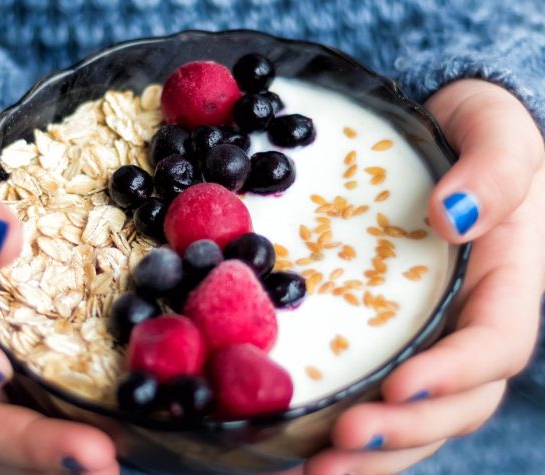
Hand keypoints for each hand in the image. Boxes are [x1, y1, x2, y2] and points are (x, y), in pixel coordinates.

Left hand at [298, 80, 544, 473]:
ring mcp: (428, 338)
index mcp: (506, 284)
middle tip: (338, 448)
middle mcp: (468, 325)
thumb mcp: (498, 133)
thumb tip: (453, 215)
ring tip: (312, 473)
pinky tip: (294, 449)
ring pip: (415, 418)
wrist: (438, 138)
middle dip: (403, 434)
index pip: (495, 346)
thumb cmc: (475, 134)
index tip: (399, 384)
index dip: (454, 374)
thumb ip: (494, 171)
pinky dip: (341, 431)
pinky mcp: (387, 339)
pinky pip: (374, 394)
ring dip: (370, 456)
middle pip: (453, 404)